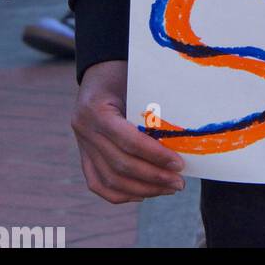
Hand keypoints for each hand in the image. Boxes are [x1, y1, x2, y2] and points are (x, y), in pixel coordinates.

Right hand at [72, 59, 185, 202]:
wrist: (101, 70)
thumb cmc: (125, 72)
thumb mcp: (137, 83)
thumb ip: (151, 108)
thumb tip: (184, 134)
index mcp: (97, 109)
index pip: (128, 141)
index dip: (155, 156)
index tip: (178, 164)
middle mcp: (84, 130)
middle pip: (120, 165)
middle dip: (153, 178)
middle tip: (178, 183)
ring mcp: (81, 144)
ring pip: (109, 179)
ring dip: (142, 189)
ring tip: (167, 189)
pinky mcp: (83, 155)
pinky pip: (97, 183)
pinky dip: (121, 193)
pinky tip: (143, 194)